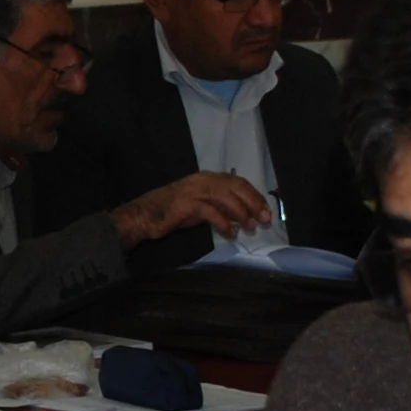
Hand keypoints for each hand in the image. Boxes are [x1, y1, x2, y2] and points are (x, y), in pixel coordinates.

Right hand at [108, 171, 270, 248]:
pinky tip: (230, 233)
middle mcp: (203, 179)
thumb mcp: (200, 206)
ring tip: (250, 227)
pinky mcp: (187, 204)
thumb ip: (219, 207)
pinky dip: (224, 223)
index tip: (266, 210)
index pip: (238, 182)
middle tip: (265, 219)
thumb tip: (242, 216)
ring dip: (241, 213)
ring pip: (226, 198)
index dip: (254, 196)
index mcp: (208, 177)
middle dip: (253, 203)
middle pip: (236, 187)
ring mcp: (194, 190)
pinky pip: (211, 212)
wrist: (144, 216)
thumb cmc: (172, 212)